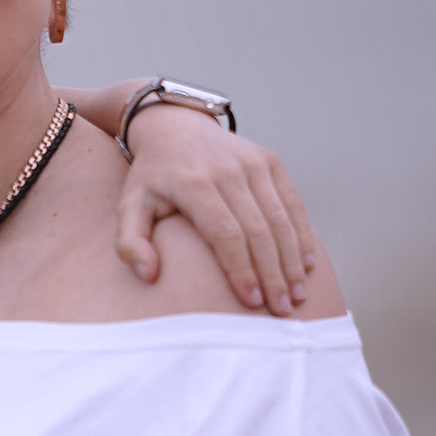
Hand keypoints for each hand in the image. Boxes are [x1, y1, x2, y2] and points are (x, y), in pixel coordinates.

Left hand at [117, 108, 319, 313]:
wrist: (174, 126)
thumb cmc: (152, 177)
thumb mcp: (130, 205)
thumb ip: (130, 242)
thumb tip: (147, 275)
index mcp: (194, 184)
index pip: (225, 233)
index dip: (241, 269)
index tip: (251, 301)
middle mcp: (228, 171)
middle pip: (259, 231)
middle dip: (272, 274)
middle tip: (280, 310)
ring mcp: (253, 164)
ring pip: (281, 220)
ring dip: (292, 261)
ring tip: (296, 295)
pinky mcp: (270, 162)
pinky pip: (293, 203)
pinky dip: (302, 235)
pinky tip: (306, 265)